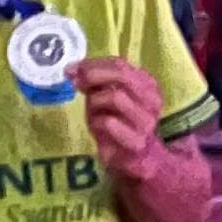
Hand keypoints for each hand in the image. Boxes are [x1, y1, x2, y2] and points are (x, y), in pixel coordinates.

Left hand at [75, 56, 167, 179]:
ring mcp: (146, 120)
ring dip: (95, 102)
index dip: (92, 64)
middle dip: (93, 76)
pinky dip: (96, 122)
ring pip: (116, 97)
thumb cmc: (118, 124)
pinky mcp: (137, 141)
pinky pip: (109, 122)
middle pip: (121, 76)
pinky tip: (97, 128)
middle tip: (74, 82)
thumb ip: (93, 83)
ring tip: (92, 111)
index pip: (120, 64)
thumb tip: (71, 69)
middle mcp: (151, 99)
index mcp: (146, 84)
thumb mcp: (104, 99)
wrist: (135, 157)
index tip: (70, 68)